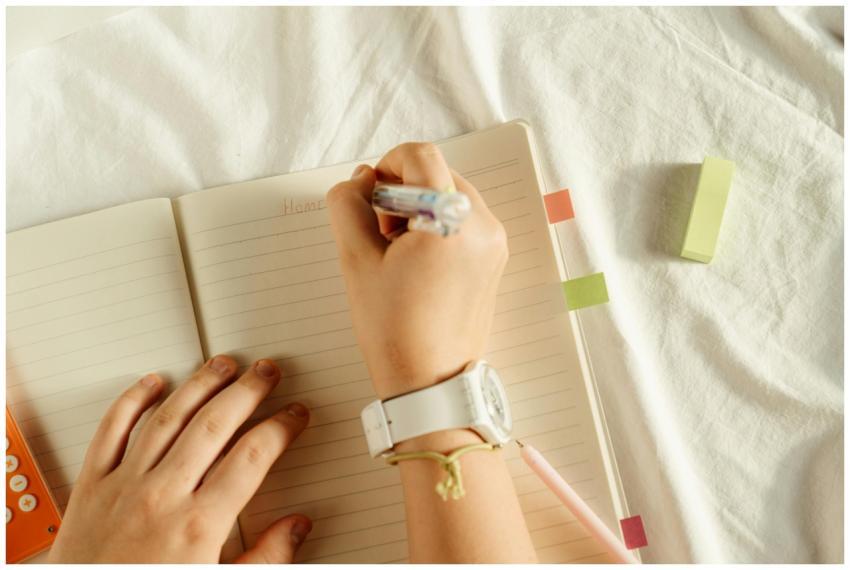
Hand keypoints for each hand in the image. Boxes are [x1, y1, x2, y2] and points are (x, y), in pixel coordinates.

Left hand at [48, 356, 310, 562]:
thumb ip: (266, 559)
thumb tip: (296, 528)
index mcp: (198, 526)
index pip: (252, 456)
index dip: (280, 428)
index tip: (294, 416)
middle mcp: (161, 497)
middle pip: (214, 424)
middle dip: (247, 391)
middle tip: (267, 372)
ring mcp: (123, 487)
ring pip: (168, 418)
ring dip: (200, 384)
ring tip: (223, 365)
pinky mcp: (92, 487)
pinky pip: (111, 431)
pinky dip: (131, 401)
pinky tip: (152, 382)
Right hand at [326, 143, 507, 399]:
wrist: (430, 382)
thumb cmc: (393, 329)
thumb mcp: (356, 261)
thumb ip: (348, 205)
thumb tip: (359, 182)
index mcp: (451, 221)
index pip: (421, 157)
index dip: (388, 164)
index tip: (371, 193)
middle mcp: (483, 225)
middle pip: (438, 174)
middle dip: (402, 190)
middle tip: (379, 230)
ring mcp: (494, 243)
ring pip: (451, 195)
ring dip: (419, 207)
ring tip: (396, 249)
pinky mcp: (494, 259)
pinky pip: (464, 220)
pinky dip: (438, 225)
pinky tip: (417, 260)